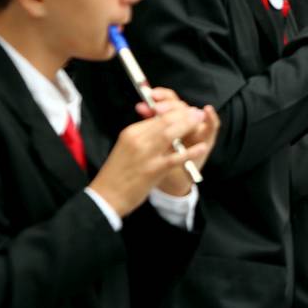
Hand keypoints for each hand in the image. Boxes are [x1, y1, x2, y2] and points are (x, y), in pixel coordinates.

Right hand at [90, 97, 212, 215]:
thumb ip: (143, 137)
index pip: (156, 117)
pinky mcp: (153, 170)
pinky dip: (190, 151)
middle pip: (164, 121)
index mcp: (130, 133)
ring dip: (188, 125)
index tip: (186, 111)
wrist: (106, 196)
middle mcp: (137, 140)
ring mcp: (145, 154)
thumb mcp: (127, 148)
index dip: (174, 112)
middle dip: (184, 114)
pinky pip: (175, 157)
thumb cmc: (117, 173)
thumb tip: (162, 127)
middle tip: (197, 112)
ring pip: (170, 133)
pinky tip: (201, 147)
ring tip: (200, 120)